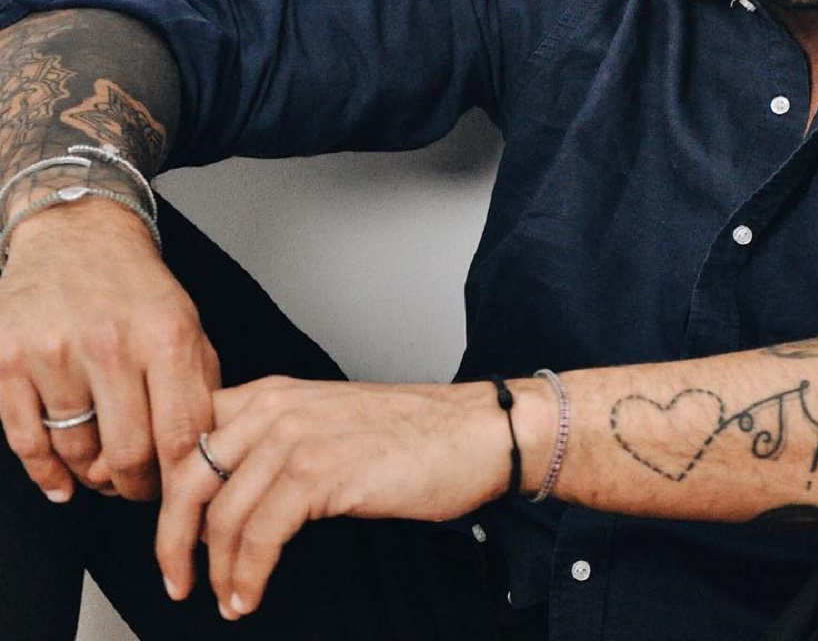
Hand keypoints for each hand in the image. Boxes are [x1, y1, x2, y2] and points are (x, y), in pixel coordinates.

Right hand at [0, 199, 219, 504]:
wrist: (77, 233)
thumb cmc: (137, 287)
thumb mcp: (186, 323)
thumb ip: (200, 385)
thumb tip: (206, 452)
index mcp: (166, 336)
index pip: (181, 435)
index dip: (182, 478)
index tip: (180, 490)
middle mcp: (111, 344)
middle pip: (126, 455)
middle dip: (136, 488)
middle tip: (139, 489)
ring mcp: (55, 354)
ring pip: (76, 454)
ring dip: (93, 478)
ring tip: (106, 473)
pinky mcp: (8, 360)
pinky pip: (26, 442)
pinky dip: (46, 475)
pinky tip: (63, 482)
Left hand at [155, 376, 514, 619]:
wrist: (476, 432)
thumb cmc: (415, 434)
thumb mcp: (331, 422)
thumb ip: (280, 440)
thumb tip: (233, 495)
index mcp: (276, 392)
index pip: (193, 434)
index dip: (168, 490)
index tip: (169, 533)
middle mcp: (278, 406)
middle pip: (189, 475)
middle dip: (171, 538)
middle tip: (174, 577)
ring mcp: (298, 435)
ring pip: (220, 512)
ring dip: (215, 570)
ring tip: (225, 599)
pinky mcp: (321, 470)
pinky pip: (258, 535)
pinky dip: (246, 575)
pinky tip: (251, 593)